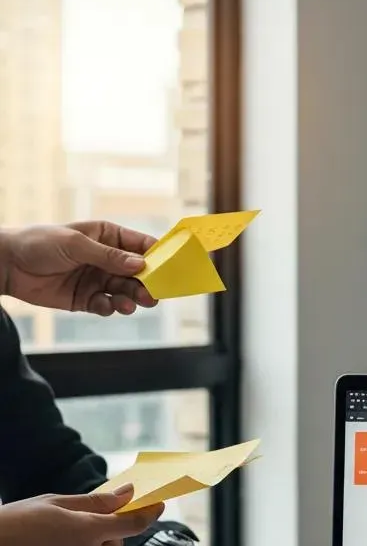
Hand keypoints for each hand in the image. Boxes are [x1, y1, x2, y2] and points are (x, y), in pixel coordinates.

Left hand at [0, 221, 156, 314]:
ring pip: (125, 291)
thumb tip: (140, 264)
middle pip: (138, 273)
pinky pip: (106, 305)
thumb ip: (108, 256)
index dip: (157, 256)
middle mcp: (107, 259)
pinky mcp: (86, 299)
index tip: (171, 268)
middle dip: (147, 283)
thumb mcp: (76, 244)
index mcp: (107, 237)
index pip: (141, 245)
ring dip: (131, 298)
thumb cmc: (39, 243)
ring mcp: (97, 279)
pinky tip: (108, 306)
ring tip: (130, 304)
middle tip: (152, 295)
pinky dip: (110, 308)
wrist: (7, 265)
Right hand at [0, 486, 163, 545]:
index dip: (149, 513)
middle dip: (107, 534)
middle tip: (81, 525)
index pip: (133, 524)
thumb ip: (96, 503)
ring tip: (53, 543)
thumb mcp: (54, 504)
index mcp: (88, 532)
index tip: (159, 504)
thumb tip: (128, 494)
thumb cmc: (14, 523)